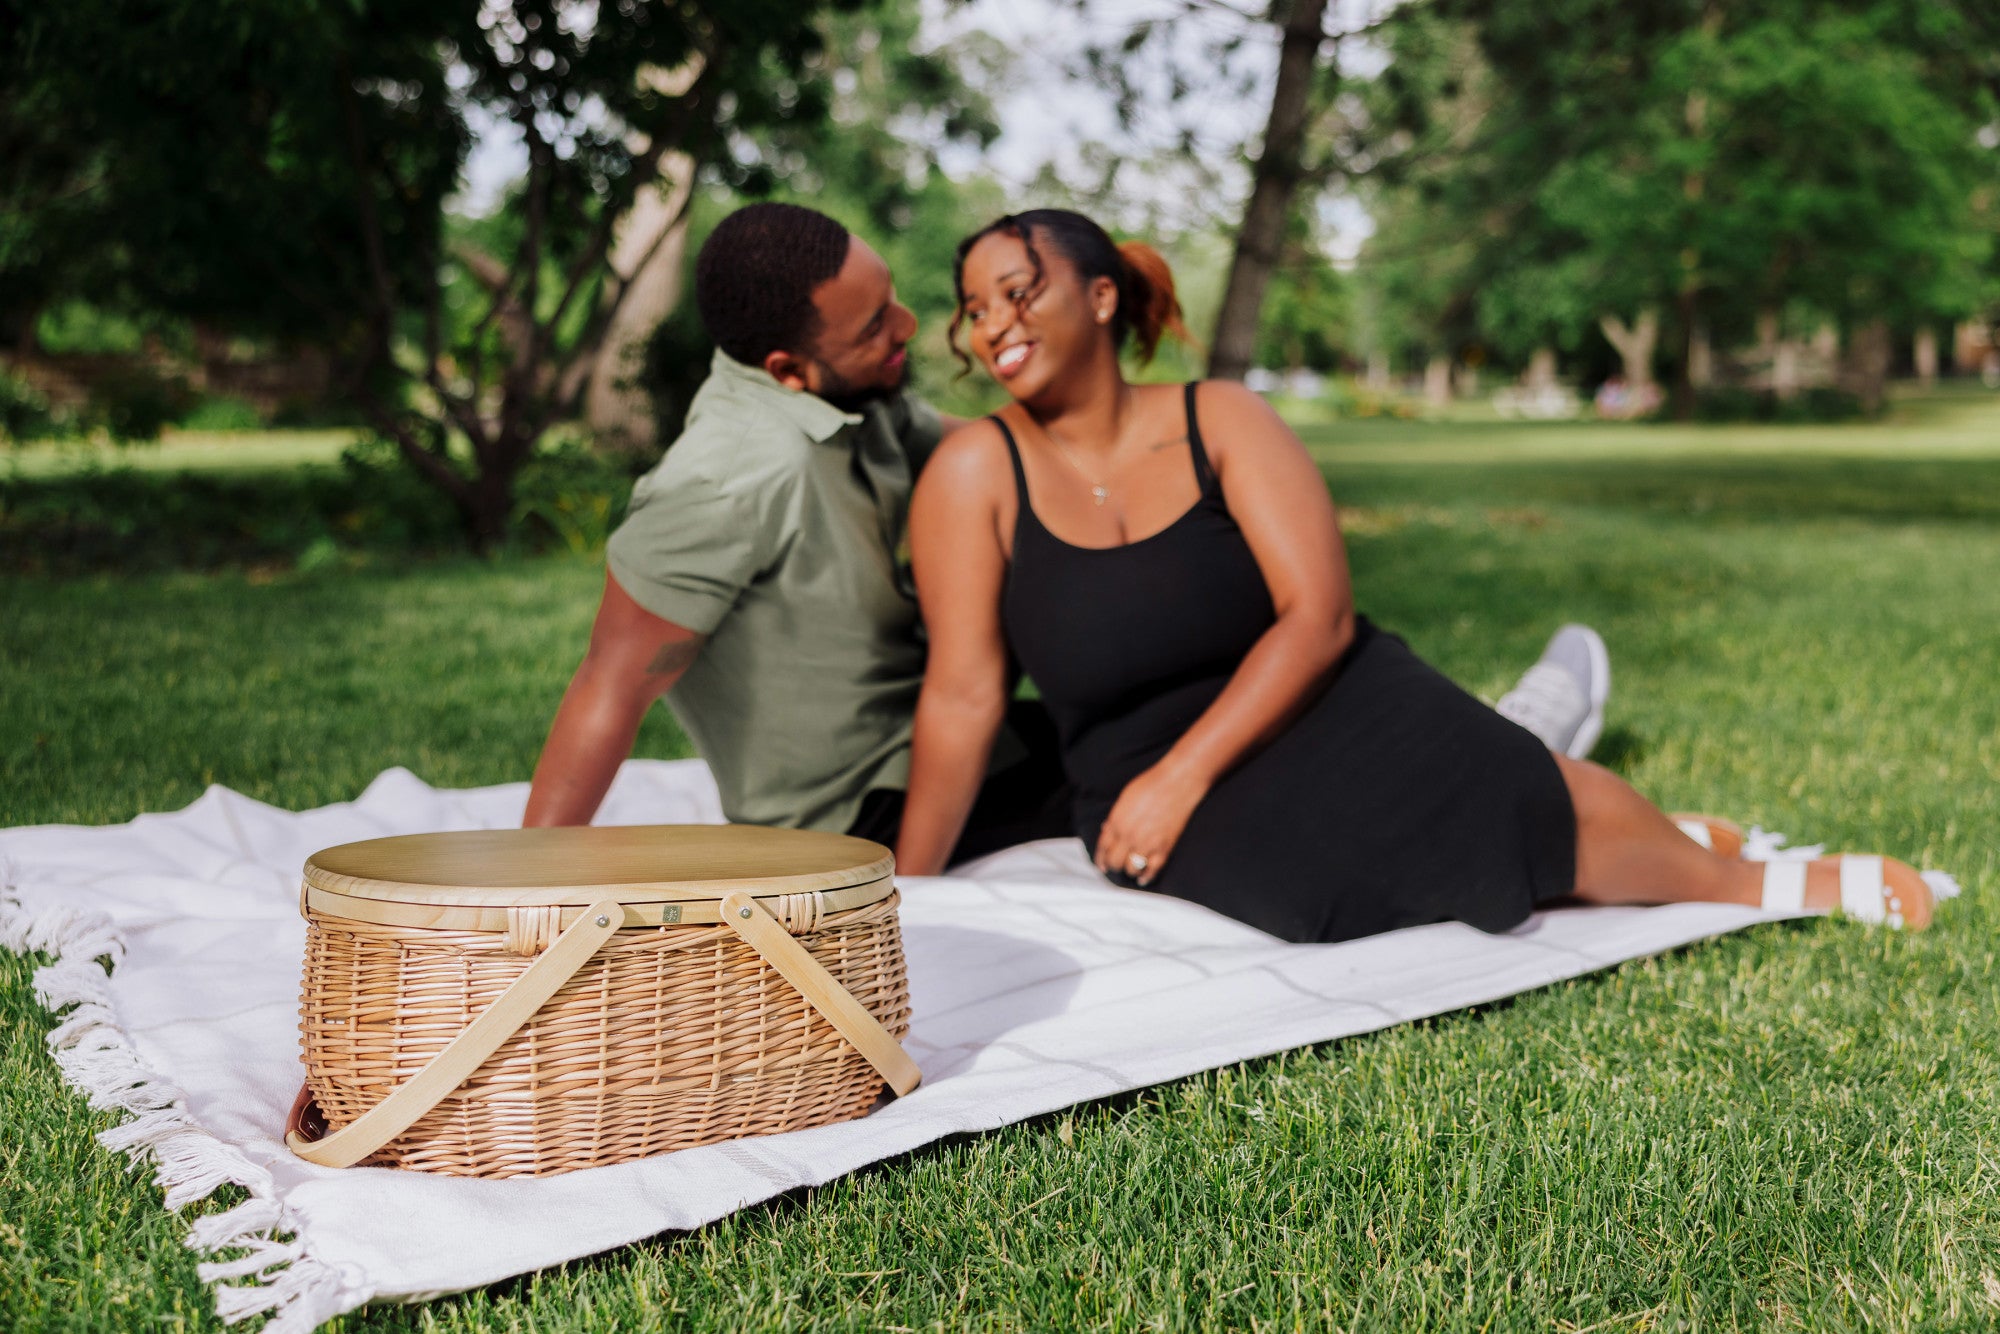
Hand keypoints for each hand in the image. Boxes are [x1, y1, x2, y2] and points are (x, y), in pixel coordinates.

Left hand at [1094, 759, 1209, 887]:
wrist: (1178, 782)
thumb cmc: (1152, 784)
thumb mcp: (1125, 798)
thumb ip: (1116, 816)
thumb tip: (1108, 829)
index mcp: (1117, 822)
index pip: (1103, 847)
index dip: (1101, 858)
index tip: (1101, 865)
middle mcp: (1129, 836)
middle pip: (1115, 862)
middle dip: (1114, 865)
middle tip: (1116, 866)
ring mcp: (1147, 844)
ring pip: (1132, 869)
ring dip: (1130, 871)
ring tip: (1131, 870)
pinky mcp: (1164, 848)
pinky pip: (1152, 869)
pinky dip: (1147, 876)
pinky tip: (1143, 879)